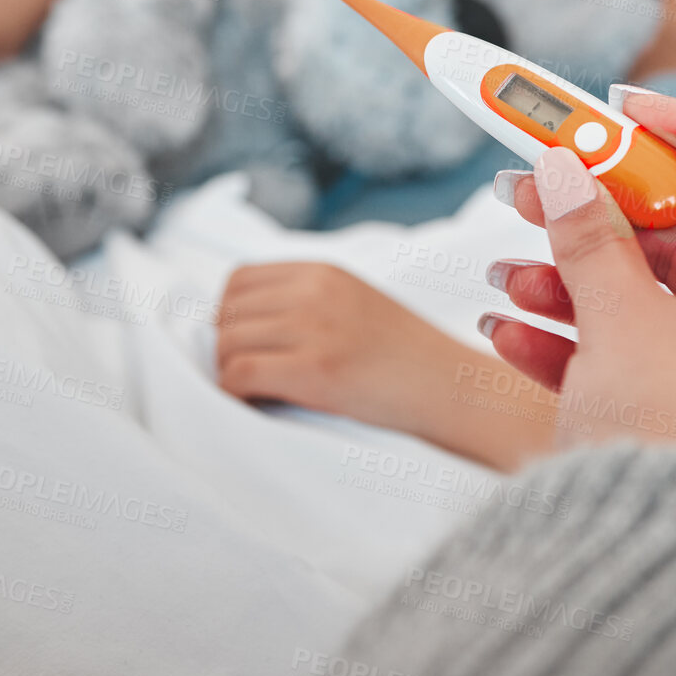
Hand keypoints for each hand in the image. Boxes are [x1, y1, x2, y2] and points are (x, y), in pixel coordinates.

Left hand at [216, 261, 469, 434]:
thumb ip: (306, 301)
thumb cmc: (404, 357)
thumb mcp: (354, 304)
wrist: (450, 386)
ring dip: (229, 373)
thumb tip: (240, 326)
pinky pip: (238, 375)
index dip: (231, 316)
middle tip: (247, 376)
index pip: (238, 281)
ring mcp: (313, 328)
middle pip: (226, 313)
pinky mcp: (313, 369)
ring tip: (255, 392)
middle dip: (225, 347)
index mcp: (322, 271)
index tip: (245, 344)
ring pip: (226, 344)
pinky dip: (235, 394)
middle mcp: (313, 291)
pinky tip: (257, 404)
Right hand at [482, 86, 675, 510]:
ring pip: (649, 307)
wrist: (669, 577)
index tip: (619, 105)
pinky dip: (577, 345)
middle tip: (526, 190)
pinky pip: (638, 365)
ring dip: (570, 285)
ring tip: (502, 270)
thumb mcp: (623, 319)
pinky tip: (508, 331)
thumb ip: (591, 233)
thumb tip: (563, 165)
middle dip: (594, 222)